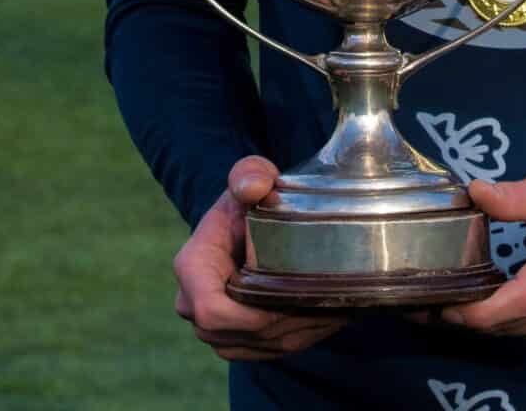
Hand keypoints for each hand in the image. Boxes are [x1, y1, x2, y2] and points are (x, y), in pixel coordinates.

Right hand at [173, 157, 347, 361]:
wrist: (244, 221)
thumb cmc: (249, 198)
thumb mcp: (251, 176)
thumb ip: (250, 173)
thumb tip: (254, 188)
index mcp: (192, 265)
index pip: (210, 310)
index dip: (248, 316)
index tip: (289, 300)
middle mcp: (192, 303)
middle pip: (237, 333)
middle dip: (282, 323)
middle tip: (325, 302)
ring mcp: (211, 327)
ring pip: (254, 346)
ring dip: (295, 333)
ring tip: (333, 310)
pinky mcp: (231, 340)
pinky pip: (262, 353)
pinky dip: (296, 339)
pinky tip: (324, 318)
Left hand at [441, 173, 525, 349]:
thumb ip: (514, 196)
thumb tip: (473, 192)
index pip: (512, 305)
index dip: (472, 313)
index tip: (441, 304)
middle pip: (510, 325)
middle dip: (470, 317)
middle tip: (437, 300)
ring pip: (523, 334)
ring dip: (492, 323)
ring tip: (463, 302)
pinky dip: (518, 324)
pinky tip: (503, 305)